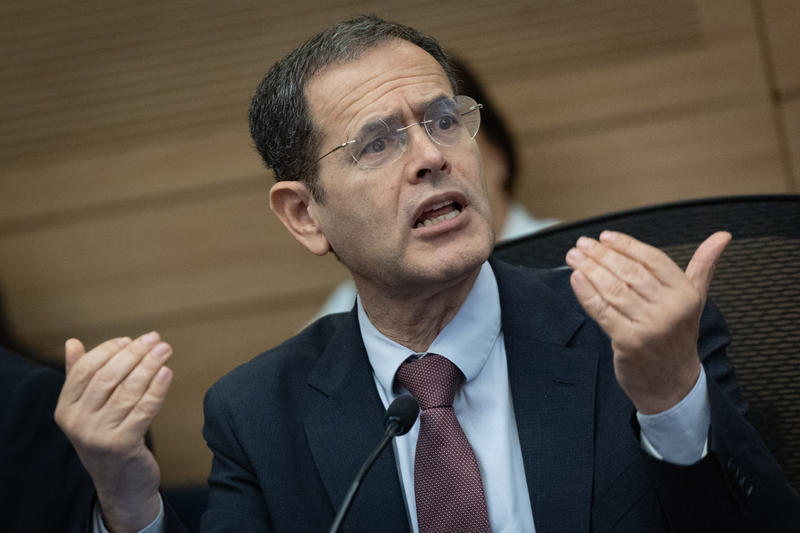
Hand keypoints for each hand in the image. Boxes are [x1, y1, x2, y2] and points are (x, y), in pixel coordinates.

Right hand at [54, 332, 172, 532]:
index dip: (108, 350)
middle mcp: (77, 422)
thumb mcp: (86, 410)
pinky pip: (144, 409)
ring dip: (150, 366)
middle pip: (108, 377)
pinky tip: (167, 373)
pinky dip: (157, 388)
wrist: (121, 484)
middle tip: (155, 339)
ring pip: (128, 391)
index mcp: (65, 409)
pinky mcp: (123, 445)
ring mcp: (99, 435)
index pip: (85, 369)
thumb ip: (78, 376)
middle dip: (135, 354)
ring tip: (165, 350)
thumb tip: (72, 342)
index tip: (130, 339)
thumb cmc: (106, 437)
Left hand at [565, 230, 730, 413]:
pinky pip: (602, 311)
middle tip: (581, 244)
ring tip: (573, 257)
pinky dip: (586, 292)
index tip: (605, 237)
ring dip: (589, 269)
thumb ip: (703, 266)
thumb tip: (722, 235)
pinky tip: (576, 278)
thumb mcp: (695, 300)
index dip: (627, 245)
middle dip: (601, 255)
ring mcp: (649, 326)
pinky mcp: (628, 341)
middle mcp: (670, 309)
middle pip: (630, 272)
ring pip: (613, 289)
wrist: (672, 384)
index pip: (652, 259)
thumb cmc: (678, 337)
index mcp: (685, 294)